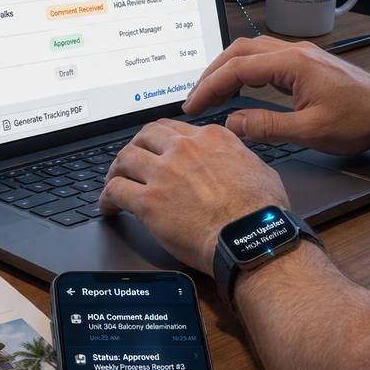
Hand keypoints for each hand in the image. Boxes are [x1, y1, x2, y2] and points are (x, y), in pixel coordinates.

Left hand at [99, 119, 288, 272]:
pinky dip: (107, 197)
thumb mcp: (260, 170)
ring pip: (125, 157)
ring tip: (113, 181)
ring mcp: (164, 173)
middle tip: (131, 161)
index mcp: (211, 139)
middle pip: (146, 135)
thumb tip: (238, 160)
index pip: (175, 129)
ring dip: (116, 169)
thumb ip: (240, 158)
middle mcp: (184, 149)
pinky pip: (115, 190)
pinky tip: (108, 207)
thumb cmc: (262, 213)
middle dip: (136, 146)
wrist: (251, 240)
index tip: (158, 150)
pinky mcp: (149, 201)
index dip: (161, 140)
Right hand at [181, 37, 369, 154]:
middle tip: (194, 98)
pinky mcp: (305, 65)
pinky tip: (239, 89)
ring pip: (251, 52)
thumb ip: (268, 126)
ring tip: (209, 94)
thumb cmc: (361, 120)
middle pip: (239, 52)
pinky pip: (264, 60)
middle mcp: (294, 53)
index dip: (210, 87)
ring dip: (226, 70)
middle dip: (211, 74)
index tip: (192, 105)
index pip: (237, 69)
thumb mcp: (312, 131)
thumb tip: (232, 122)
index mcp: (293, 64)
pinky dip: (244, 72)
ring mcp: (300, 56)